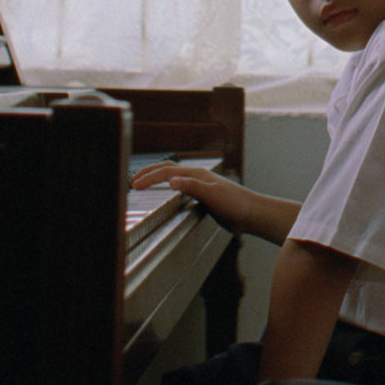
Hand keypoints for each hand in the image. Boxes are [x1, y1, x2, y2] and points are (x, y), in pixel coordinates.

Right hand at [130, 163, 255, 232]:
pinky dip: (167, 188)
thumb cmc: (235, 204)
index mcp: (196, 174)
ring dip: (157, 179)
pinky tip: (166, 196)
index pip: (167, 172)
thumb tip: (171, 181)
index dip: (149, 177)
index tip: (134, 186)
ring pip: (173, 178)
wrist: (252, 214)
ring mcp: (200, 186)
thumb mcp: (212, 195)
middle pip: (168, 170)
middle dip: (149, 173)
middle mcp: (197, 177)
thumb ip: (192, 187)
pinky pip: (180, 189)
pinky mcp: (203, 197)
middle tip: (132, 181)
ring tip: (143, 185)